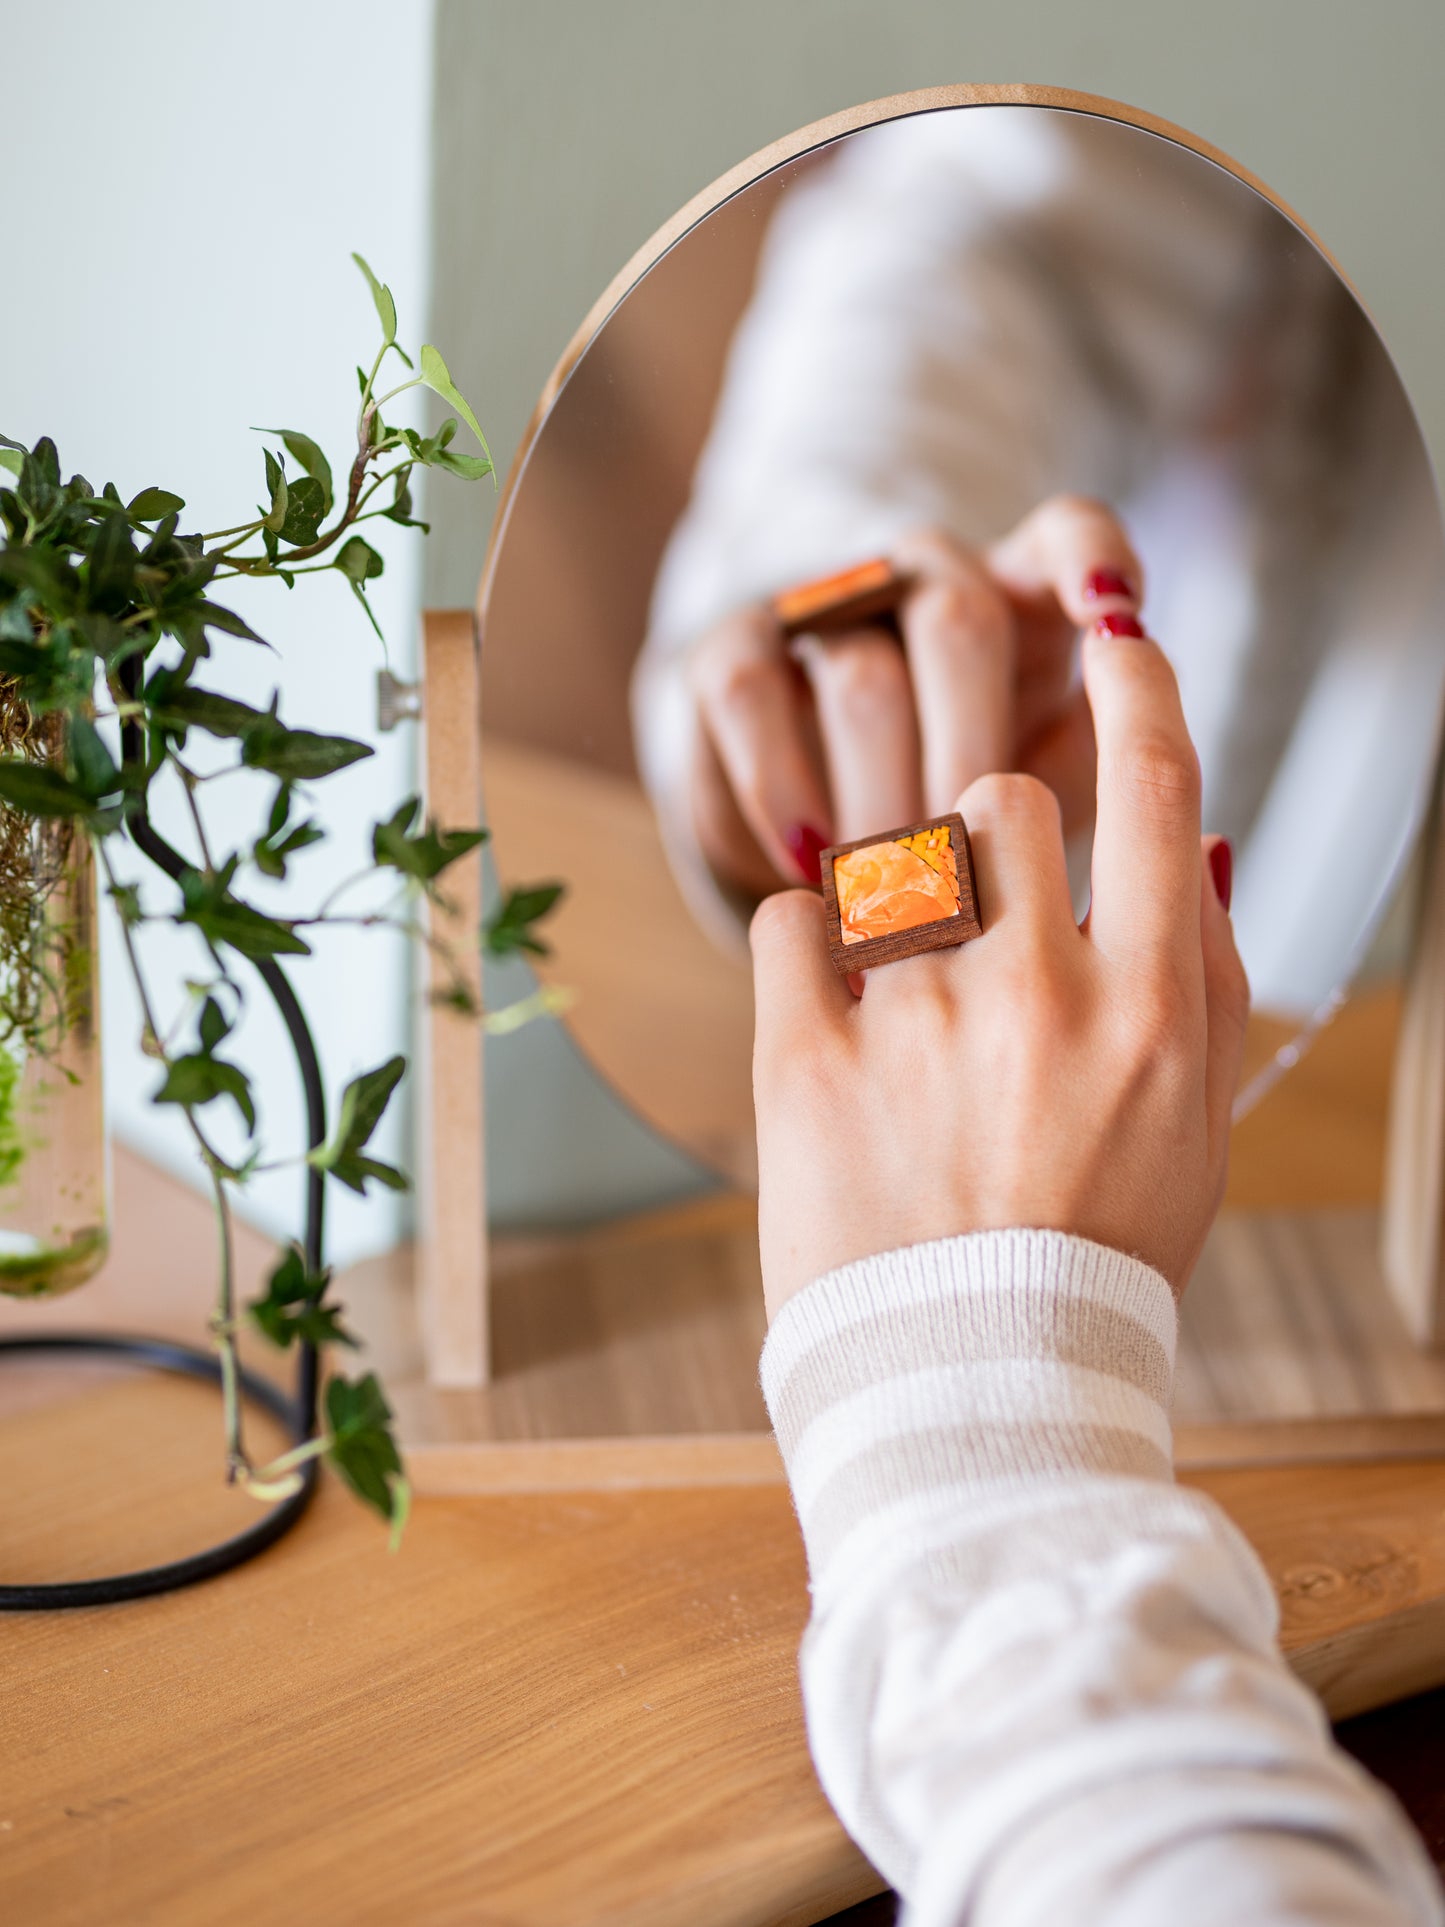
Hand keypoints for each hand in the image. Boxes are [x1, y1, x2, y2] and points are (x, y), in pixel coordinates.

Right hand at [686, 497, 1141, 897]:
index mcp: (1025, 605)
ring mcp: (825, 609)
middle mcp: (925, 585)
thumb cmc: (970, 837)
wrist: (819, 857)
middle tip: (972, 868)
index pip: (1066, 535)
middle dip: (969, 754)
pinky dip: (780, 786)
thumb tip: (1174, 821)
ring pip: (861, 671)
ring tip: (894, 898)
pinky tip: (807, 864)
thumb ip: (1111, 794)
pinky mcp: (730, 651)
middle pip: (959, 620)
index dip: (1092, 558)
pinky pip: (748, 692)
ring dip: (880, 796)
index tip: (1116, 611)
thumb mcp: (1052, 814)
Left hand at [749, 617, 1247, 1316]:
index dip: (1143, 686)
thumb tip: (1202, 841)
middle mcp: (1041, 997)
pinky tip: (827, 1003)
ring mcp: (918, 1027)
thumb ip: (1208, 977)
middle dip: (990, 829)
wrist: (972, 1387)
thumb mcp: (1195, 1127)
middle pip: (1002, 797)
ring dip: (900, 893)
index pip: (1160, 787)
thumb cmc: (1095, 1257)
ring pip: (896, 853)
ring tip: (904, 986)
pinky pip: (786, 921)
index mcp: (1150, 1011)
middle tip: (981, 911)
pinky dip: (800, 944)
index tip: (1119, 637)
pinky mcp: (806, 1064)